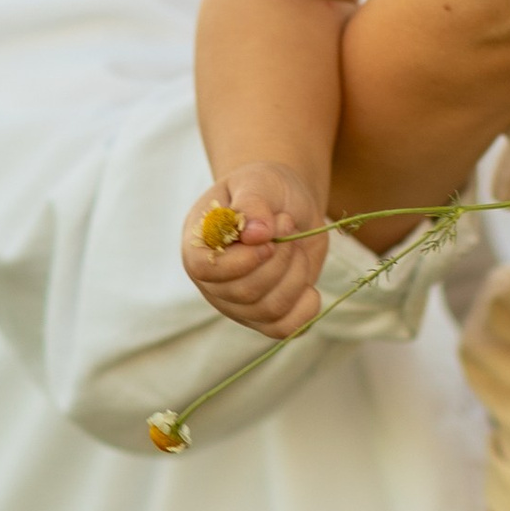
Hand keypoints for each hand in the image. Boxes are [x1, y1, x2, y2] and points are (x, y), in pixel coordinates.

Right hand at [181, 163, 330, 337]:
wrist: (287, 205)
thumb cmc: (265, 190)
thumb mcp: (257, 181)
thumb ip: (252, 203)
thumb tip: (256, 234)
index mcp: (199, 247)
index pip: (205, 269)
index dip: (241, 261)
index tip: (270, 238)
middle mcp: (214, 282)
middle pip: (245, 292)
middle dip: (280, 258)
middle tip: (288, 224)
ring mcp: (239, 304)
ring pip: (269, 309)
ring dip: (296, 275)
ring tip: (296, 245)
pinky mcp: (266, 317)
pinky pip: (285, 329)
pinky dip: (305, 309)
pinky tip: (310, 287)